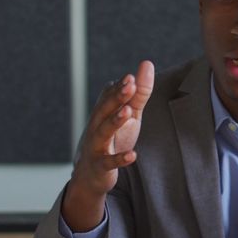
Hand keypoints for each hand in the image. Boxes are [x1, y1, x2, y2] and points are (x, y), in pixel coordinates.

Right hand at [64, 61, 154, 230]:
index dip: (121, 87)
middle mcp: (96, 126)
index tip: (132, 77)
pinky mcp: (100, 166)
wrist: (90, 174)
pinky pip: (108, 162)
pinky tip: (133, 155)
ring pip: (103, 132)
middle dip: (116, 97)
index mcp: (103, 112)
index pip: (110, 96)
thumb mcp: (129, 116)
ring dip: (115, 121)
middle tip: (130, 84)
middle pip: (104, 109)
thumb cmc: (113, 139)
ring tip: (128, 112)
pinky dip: (119, 159)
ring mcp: (96, 146)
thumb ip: (139, 93)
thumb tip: (147, 64)